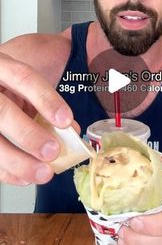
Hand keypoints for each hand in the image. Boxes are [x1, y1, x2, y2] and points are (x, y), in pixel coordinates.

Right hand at [0, 52, 73, 184]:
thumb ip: (45, 103)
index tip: (66, 121)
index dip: (45, 99)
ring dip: (17, 161)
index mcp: (1, 66)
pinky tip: (24, 178)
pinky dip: (6, 172)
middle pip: (1, 112)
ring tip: (43, 173)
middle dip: (28, 135)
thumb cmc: (9, 85)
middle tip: (52, 152)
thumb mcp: (26, 85)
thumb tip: (72, 131)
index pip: (23, 77)